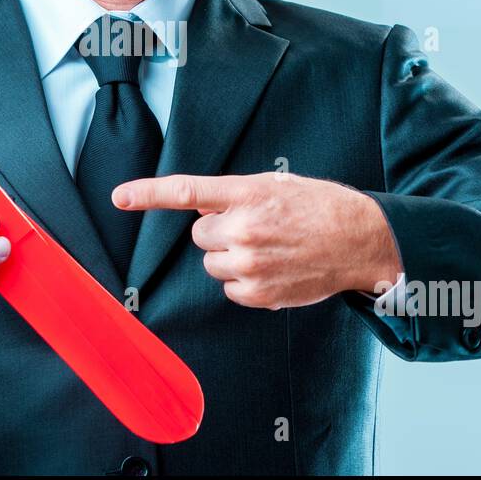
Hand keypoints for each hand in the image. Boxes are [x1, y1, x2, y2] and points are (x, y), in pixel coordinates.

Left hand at [112, 172, 401, 310]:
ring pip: (212, 263)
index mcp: (248, 193)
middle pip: (199, 234)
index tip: (120, 197)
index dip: (148, 194)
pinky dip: (245, 281)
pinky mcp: (258, 293)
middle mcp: (244, 228)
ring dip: (230, 257)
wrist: (360, 240)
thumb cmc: (320, 208)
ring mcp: (249, 263)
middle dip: (219, 231)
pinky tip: (274, 269)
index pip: (187, 191)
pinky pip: (229, 288)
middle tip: (254, 229)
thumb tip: (200, 206)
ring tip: (269, 249)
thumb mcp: (276, 186)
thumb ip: (234, 195)